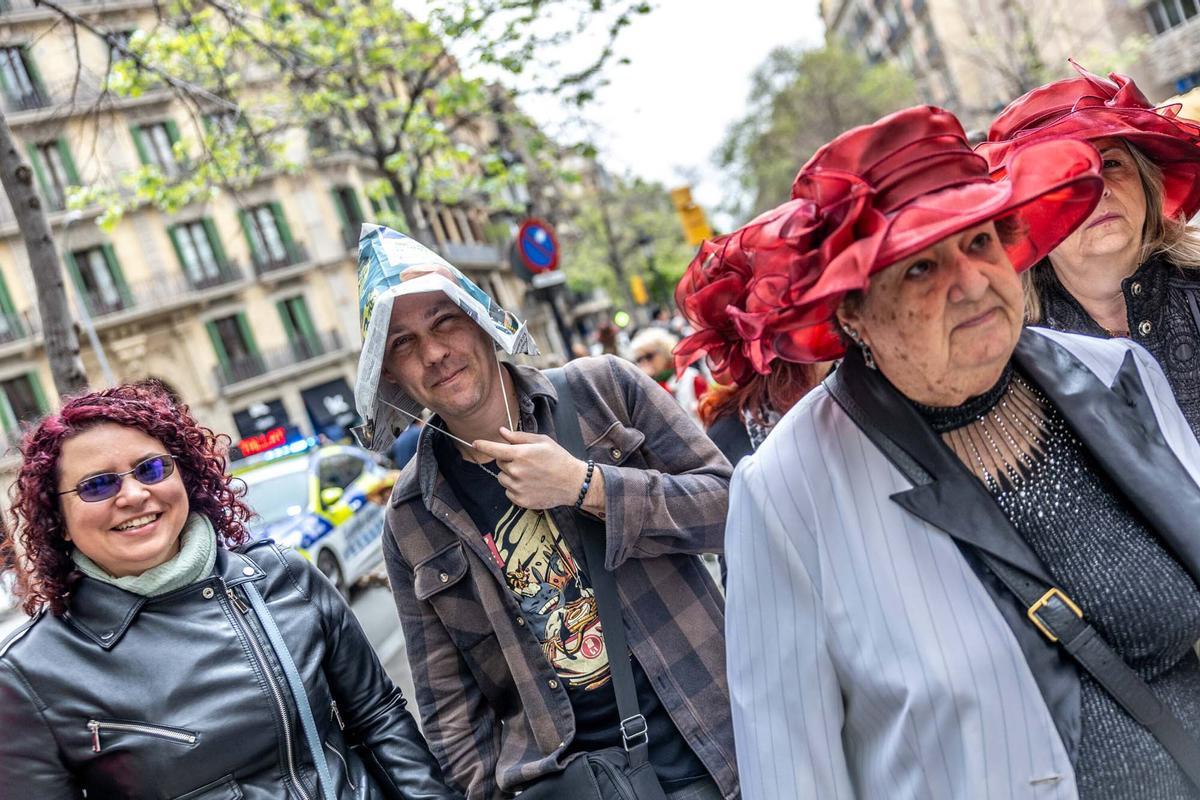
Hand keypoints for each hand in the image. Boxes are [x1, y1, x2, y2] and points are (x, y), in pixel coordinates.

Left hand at [472, 428, 589, 509]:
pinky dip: (515, 488)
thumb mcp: (542, 442)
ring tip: (529, 475)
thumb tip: (501, 432)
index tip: (475, 443)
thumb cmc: (559, 459)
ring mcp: (517, 487)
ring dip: (510, 475)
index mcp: (520, 454)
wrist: (573, 483)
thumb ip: (519, 437)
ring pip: (502, 478)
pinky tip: (530, 485)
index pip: (494, 449)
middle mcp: (516, 471)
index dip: (483, 445)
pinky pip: (508, 492)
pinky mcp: (520, 500)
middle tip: (526, 461)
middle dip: (508, 460)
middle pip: (500, 463)